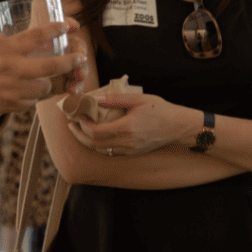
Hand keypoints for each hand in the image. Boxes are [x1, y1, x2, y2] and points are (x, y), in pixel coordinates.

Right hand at [0, 22, 86, 117]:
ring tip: (55, 77)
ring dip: (52, 81)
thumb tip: (15, 40)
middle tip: (79, 58)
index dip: (58, 29)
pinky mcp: (9, 106)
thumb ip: (3, 42)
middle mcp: (13, 69)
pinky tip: (32, 89)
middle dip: (70, 62)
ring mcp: (12, 90)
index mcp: (6, 49)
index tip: (70, 25)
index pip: (39, 36)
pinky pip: (31, 101)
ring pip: (45, 87)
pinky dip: (35, 95)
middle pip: (52, 66)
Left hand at [66, 92, 192, 156]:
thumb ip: (115, 99)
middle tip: (71, 126)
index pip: (96, 131)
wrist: (179, 127)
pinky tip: (96, 137)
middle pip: (94, 144)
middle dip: (79, 135)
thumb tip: (95, 98)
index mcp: (127, 128)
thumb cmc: (161, 110)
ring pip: (101, 151)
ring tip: (80, 131)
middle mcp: (127, 142)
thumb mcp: (139, 99)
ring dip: (88, 142)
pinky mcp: (133, 153)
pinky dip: (99, 146)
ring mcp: (130, 150)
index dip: (83, 125)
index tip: (77, 115)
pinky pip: (111, 152)